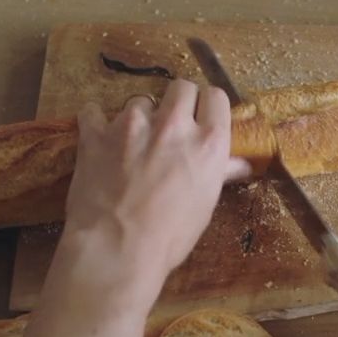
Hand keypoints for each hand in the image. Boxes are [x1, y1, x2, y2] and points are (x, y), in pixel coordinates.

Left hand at [55, 80, 250, 304]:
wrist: (117, 250)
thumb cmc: (170, 236)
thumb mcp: (205, 204)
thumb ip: (220, 172)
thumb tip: (242, 163)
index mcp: (208, 141)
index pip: (216, 96)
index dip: (209, 105)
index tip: (203, 117)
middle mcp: (173, 124)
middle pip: (181, 87)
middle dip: (179, 101)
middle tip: (172, 125)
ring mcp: (132, 125)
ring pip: (140, 100)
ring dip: (140, 117)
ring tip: (134, 143)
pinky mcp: (96, 133)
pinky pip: (95, 111)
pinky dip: (97, 121)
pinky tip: (101, 139)